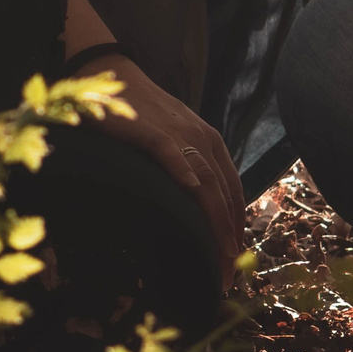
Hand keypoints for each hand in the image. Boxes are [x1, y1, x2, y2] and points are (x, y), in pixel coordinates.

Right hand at [86, 54, 245, 283]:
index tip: (237, 260)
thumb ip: (189, 167)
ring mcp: (176, 133)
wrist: (114, 76)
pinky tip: (189, 190)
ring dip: (215, 220)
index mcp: (210, 143)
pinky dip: (181, 169)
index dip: (238, 226)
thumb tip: (196, 206)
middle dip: (230, 236)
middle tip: (228, 275)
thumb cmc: (143, 115)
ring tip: (221, 253)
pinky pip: (169, 150)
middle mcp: (201, 138)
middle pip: (224, 194)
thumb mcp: (175, 140)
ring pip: (205, 180)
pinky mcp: (148, 129)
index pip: (233, 191)